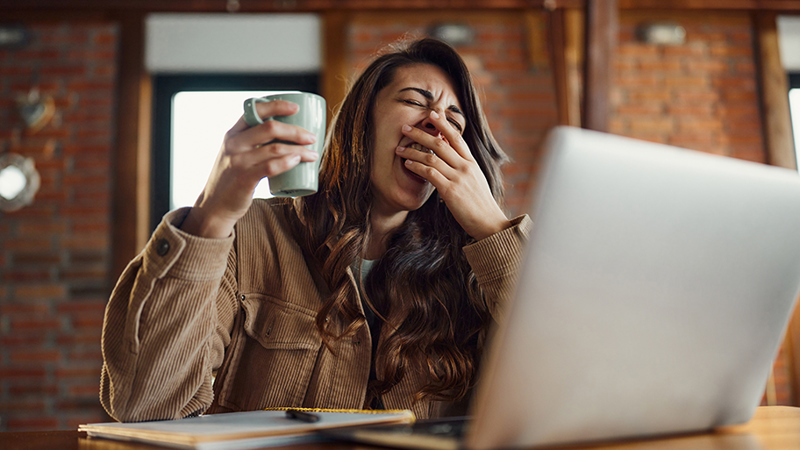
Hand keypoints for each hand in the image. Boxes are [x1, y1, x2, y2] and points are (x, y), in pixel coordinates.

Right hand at [181, 100, 318, 238]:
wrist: (215, 205)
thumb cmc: (232, 177)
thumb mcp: (235, 153)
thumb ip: (252, 142)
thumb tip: (286, 134)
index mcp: (233, 133)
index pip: (255, 111)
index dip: (277, 106)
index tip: (296, 108)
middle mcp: (234, 143)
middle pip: (270, 128)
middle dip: (296, 131)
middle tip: (312, 137)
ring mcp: (238, 161)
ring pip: (275, 148)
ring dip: (299, 150)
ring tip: (313, 154)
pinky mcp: (244, 179)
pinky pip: (270, 167)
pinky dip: (287, 162)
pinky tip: (298, 160)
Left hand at [397, 110, 510, 239]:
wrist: (490, 223)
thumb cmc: (481, 205)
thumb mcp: (476, 181)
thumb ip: (464, 169)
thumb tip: (452, 161)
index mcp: (472, 163)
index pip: (457, 137)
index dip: (444, 123)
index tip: (432, 113)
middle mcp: (465, 167)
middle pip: (441, 143)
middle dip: (421, 133)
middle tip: (406, 127)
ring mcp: (458, 178)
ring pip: (432, 157)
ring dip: (413, 151)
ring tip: (400, 148)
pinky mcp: (450, 191)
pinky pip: (430, 173)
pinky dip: (417, 166)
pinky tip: (407, 164)